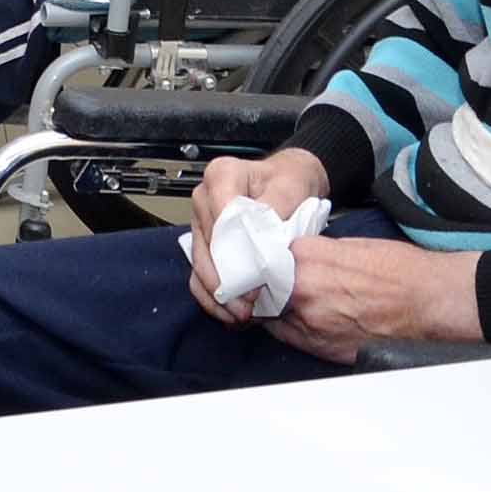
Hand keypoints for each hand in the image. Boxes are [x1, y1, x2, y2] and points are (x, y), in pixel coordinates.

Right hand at [186, 148, 330, 321]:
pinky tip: (230, 311)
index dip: (236, 252)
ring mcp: (201, 222)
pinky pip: (199, 273)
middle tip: (248, 305)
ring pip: (199, 263)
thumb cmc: (289, 181)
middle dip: (226, 281)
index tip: (255, 276)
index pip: (222, 220)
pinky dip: (213, 296)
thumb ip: (275, 209)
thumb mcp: (291, 186)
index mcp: (221, 177)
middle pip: (207, 246)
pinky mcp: (204, 243)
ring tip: (240, 314)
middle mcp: (204, 198)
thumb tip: (261, 241)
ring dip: (218, 294)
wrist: (288, 183)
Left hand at [269, 237, 479, 363]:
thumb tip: (290, 256)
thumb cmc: (399, 270)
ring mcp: (310, 322)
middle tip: (269, 284)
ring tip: (290, 302)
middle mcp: (302, 290)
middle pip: (259, 289)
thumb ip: (311, 252)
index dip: (261, 262)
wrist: (430, 302)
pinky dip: (289, 329)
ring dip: (274, 309)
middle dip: (261, 286)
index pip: (261, 258)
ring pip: (269, 316)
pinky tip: (303, 320)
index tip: (263, 263)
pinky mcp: (322, 348)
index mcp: (306, 257)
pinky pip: (289, 338)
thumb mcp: (347, 245)